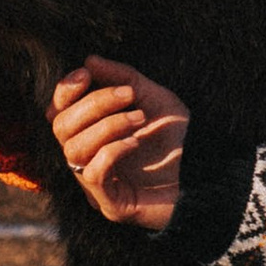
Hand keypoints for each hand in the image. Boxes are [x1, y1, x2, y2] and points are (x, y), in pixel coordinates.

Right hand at [51, 57, 189, 230]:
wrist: (207, 173)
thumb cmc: (180, 137)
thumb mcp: (153, 98)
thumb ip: (123, 78)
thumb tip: (89, 60)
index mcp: (91, 134)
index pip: (57, 113)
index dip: (64, 92)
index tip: (85, 74)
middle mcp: (87, 160)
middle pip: (61, 127)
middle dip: (93, 104)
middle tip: (129, 95)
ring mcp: (96, 185)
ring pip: (73, 150)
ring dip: (107, 126)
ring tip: (139, 118)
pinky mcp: (109, 205)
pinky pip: (92, 174)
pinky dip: (111, 151)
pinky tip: (136, 142)